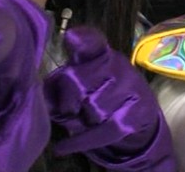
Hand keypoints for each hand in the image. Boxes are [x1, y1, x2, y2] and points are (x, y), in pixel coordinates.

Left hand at [44, 26, 175, 171]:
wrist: (138, 114)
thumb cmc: (101, 93)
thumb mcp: (81, 80)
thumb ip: (60, 81)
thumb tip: (46, 91)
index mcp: (102, 53)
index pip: (93, 43)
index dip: (83, 39)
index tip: (71, 38)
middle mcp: (118, 65)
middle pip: (80, 82)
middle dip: (68, 100)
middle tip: (68, 108)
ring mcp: (131, 88)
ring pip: (92, 108)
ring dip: (80, 120)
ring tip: (81, 119)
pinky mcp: (136, 113)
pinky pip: (103, 130)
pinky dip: (80, 140)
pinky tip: (61, 147)